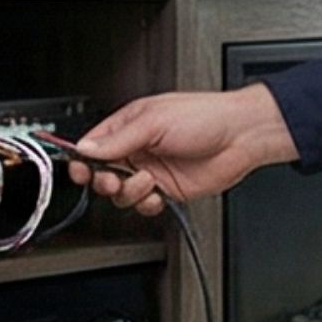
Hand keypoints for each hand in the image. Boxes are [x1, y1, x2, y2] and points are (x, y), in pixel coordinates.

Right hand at [65, 84, 300, 215]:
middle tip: (112, 179)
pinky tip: (157, 194)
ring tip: (147, 180)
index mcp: (130, 125)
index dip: (82, 159)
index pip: (93, 145)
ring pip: (122, 193)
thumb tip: (86, 148)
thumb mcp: (154, 122)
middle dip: (102, 180)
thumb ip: (118, 139)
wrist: (242, 136)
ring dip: (130, 191)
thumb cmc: (206, 116)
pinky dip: (147, 204)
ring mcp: (152, 171)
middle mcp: (138, 149)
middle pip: (102, 173)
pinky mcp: (167, 190)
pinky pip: (144, 205)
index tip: (79, 169)